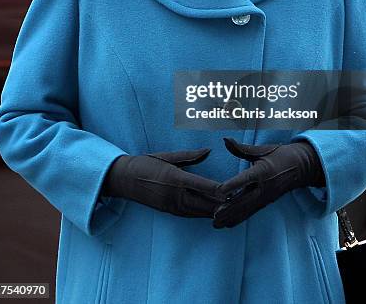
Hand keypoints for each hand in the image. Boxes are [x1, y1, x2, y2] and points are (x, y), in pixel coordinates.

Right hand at [101, 147, 224, 217]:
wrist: (125, 180)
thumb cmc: (146, 163)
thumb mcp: (168, 156)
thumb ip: (190, 156)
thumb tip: (209, 150)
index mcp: (175, 178)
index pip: (203, 186)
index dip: (220, 190)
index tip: (234, 189)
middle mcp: (175, 195)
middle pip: (204, 203)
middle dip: (222, 205)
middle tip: (240, 202)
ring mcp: (172, 205)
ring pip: (199, 212)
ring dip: (215, 211)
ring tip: (232, 209)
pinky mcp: (170, 211)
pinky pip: (191, 214)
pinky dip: (203, 213)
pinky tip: (213, 212)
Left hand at [213, 138, 324, 227]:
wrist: (300, 167)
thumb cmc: (279, 155)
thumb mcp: (261, 149)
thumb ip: (241, 148)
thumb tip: (225, 139)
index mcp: (262, 171)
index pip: (245, 179)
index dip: (231, 185)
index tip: (218, 191)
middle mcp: (264, 187)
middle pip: (244, 200)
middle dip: (228, 210)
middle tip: (213, 217)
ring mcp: (265, 197)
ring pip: (246, 210)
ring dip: (231, 217)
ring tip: (216, 224)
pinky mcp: (265, 202)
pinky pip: (251, 212)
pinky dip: (239, 218)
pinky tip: (228, 223)